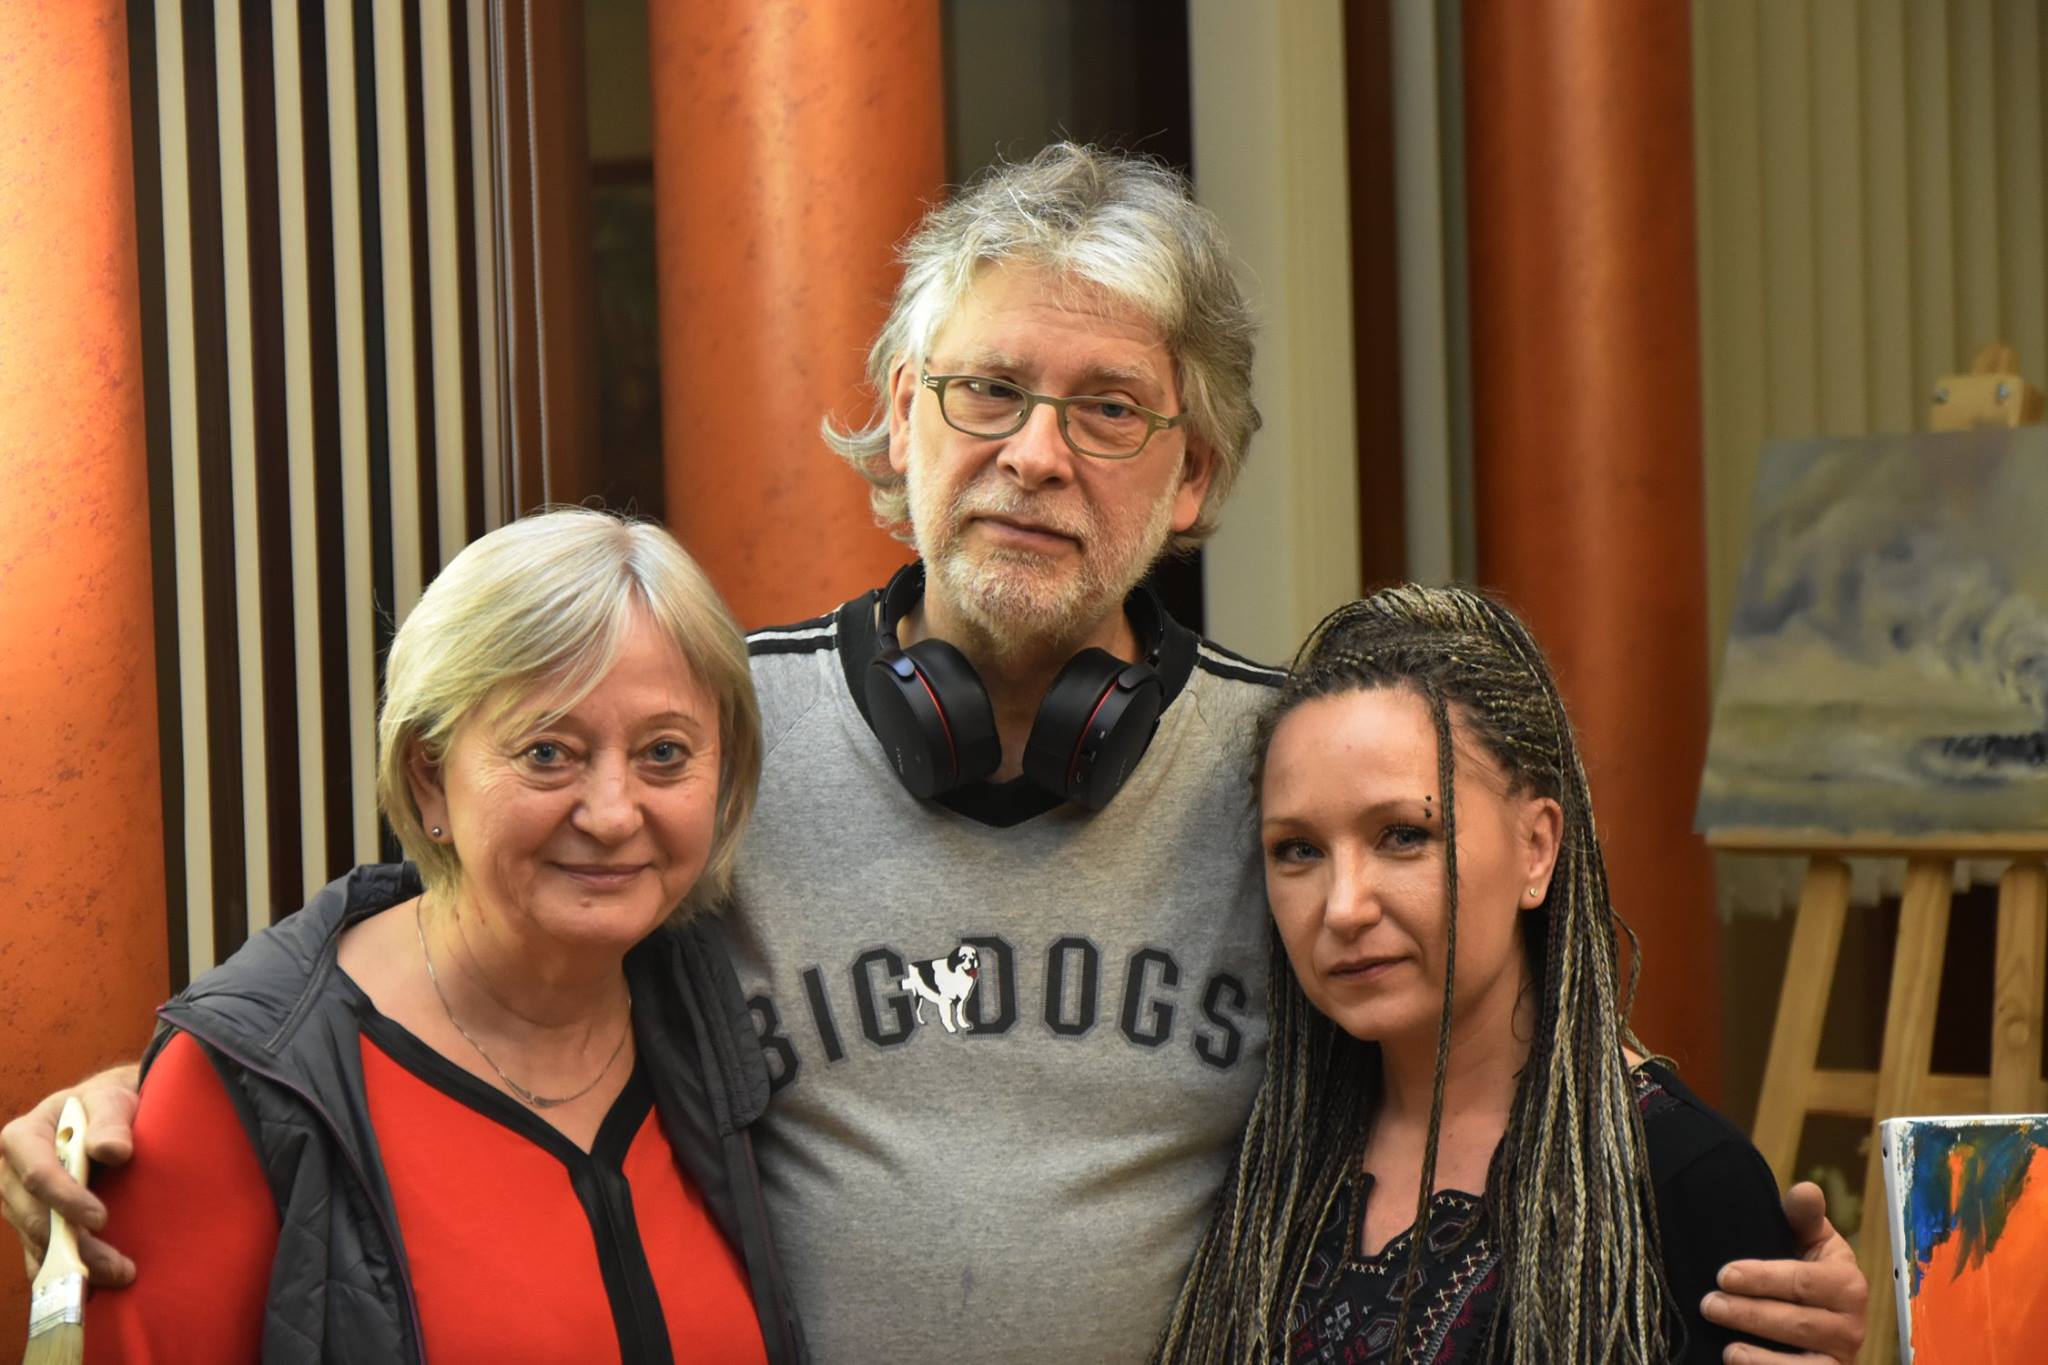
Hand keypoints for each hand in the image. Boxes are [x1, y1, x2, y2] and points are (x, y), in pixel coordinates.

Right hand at [3, 1065, 142, 1285]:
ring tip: (117, 1276)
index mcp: (22, 1138)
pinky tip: (89, 1287)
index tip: (100, 1218)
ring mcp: (16, 1203)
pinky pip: (38, 1254)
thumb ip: (111, 1122)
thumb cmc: (104, 1106)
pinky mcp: (29, 1223)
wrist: (102, 1118)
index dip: (65, 1199)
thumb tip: (113, 1151)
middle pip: (35, 1217)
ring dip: (73, 1264)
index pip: (37, 1174)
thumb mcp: (111, 1101)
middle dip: (74, 1245)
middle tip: (119, 1266)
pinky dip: (60, 1271)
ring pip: (36, 1241)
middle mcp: (10, 1174)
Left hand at [1702, 1181, 1867, 1362]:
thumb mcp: (1809, 1239)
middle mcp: (1852, 1324)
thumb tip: (1806, 1189)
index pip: (1802, 1282)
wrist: (1826, 1314)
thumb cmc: (1810, 1271)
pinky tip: (1738, 1364)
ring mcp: (1842, 1357)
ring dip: (1760, 1356)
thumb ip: (1803, 1216)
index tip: (1724, 1275)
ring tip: (1726, 1347)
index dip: (1762, 1279)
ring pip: (1802, 1362)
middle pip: (1797, 1323)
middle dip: (1749, 1314)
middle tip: (1709, 1304)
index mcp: (1847, 1282)